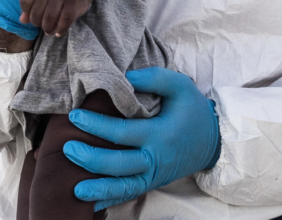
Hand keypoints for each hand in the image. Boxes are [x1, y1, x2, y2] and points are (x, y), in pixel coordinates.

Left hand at [19, 0, 92, 36]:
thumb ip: (31, 6)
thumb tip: (22, 21)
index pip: (25, 0)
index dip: (26, 11)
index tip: (33, 15)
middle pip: (36, 14)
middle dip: (38, 24)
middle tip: (44, 25)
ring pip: (49, 19)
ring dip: (48, 29)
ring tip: (50, 31)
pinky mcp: (73, 4)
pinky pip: (64, 21)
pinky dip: (60, 30)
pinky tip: (59, 32)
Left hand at [63, 67, 220, 209]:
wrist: (213, 140)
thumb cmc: (193, 110)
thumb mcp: (181, 86)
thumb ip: (154, 78)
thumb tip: (126, 77)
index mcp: (160, 134)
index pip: (123, 132)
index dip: (97, 126)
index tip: (75, 116)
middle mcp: (156, 158)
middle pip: (120, 164)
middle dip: (91, 159)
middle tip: (67, 148)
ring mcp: (154, 175)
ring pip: (125, 187)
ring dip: (99, 189)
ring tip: (75, 189)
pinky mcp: (152, 183)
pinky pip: (129, 195)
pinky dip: (110, 200)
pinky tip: (89, 204)